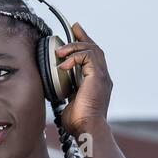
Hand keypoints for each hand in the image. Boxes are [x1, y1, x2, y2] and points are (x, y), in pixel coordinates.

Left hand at [55, 21, 112, 136]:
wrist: (87, 129)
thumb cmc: (79, 123)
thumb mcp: (70, 103)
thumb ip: (67, 93)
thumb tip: (54, 89)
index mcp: (97, 83)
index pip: (93, 59)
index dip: (84, 46)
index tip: (75, 36)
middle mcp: (103, 78)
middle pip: (95, 49)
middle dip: (83, 37)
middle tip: (73, 28)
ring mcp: (102, 77)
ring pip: (92, 50)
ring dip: (75, 46)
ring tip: (60, 51)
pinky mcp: (98, 77)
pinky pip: (87, 57)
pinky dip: (74, 57)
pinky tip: (63, 64)